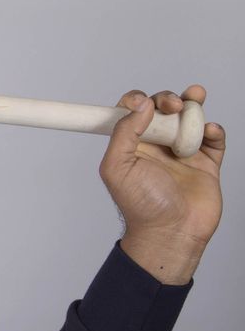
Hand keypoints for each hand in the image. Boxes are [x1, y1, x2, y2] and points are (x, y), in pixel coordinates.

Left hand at [99, 86, 225, 283]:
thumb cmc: (140, 205)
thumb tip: (141, 105)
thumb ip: (124, 133)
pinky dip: (213, 130)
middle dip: (168, 100)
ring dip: (192, 104)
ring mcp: (182, 153)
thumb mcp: (117, 167)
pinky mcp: (206, 163)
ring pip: (189, 119)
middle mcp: (156, 146)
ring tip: (195, 97)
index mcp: (132, 145)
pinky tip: (208, 131)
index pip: (133, 112)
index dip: (138, 101)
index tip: (142, 102)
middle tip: (172, 106)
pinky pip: (213, 139)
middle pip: (163, 110)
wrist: (172, 232)